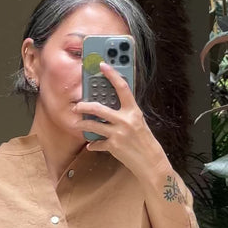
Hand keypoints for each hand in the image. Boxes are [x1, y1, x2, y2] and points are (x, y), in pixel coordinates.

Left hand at [73, 62, 168, 178]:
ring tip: (77, 123)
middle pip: (99, 108)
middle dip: (85, 106)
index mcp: (133, 110)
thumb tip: (112, 104)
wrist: (150, 161)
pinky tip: (91, 144)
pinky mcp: (113, 147)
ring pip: (94, 126)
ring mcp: (118, 134)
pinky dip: (94, 144)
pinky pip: (98, 143)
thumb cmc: (144, 140)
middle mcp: (125, 120)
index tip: (102, 65)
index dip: (112, 74)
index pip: (122, 87)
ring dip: (83, 124)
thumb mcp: (138, 121)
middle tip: (77, 106)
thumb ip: (126, 112)